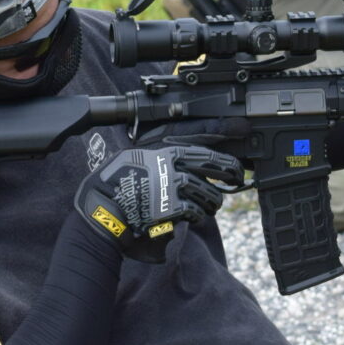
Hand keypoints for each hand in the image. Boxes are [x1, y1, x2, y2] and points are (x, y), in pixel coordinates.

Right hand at [74, 145, 242, 262]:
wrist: (102, 211)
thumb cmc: (112, 184)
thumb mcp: (133, 157)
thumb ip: (157, 155)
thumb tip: (180, 157)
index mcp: (161, 146)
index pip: (198, 133)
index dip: (223, 129)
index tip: (241, 128)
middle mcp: (170, 162)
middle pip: (212, 162)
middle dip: (230, 169)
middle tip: (237, 176)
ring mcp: (172, 184)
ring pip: (208, 191)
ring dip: (213, 200)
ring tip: (212, 204)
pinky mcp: (173, 207)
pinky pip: (196, 211)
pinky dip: (198, 215)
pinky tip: (195, 217)